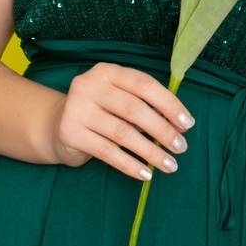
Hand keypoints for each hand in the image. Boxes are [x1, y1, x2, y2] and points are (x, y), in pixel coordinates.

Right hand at [50, 63, 194, 179]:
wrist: (58, 125)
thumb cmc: (101, 111)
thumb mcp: (120, 99)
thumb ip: (146, 106)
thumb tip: (180, 126)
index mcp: (107, 72)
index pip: (143, 84)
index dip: (168, 104)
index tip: (188, 124)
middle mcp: (89, 85)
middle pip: (134, 109)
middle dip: (162, 130)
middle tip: (181, 147)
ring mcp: (77, 109)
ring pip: (122, 133)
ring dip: (150, 151)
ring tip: (169, 165)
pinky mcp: (70, 133)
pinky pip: (107, 152)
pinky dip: (130, 164)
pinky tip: (146, 173)